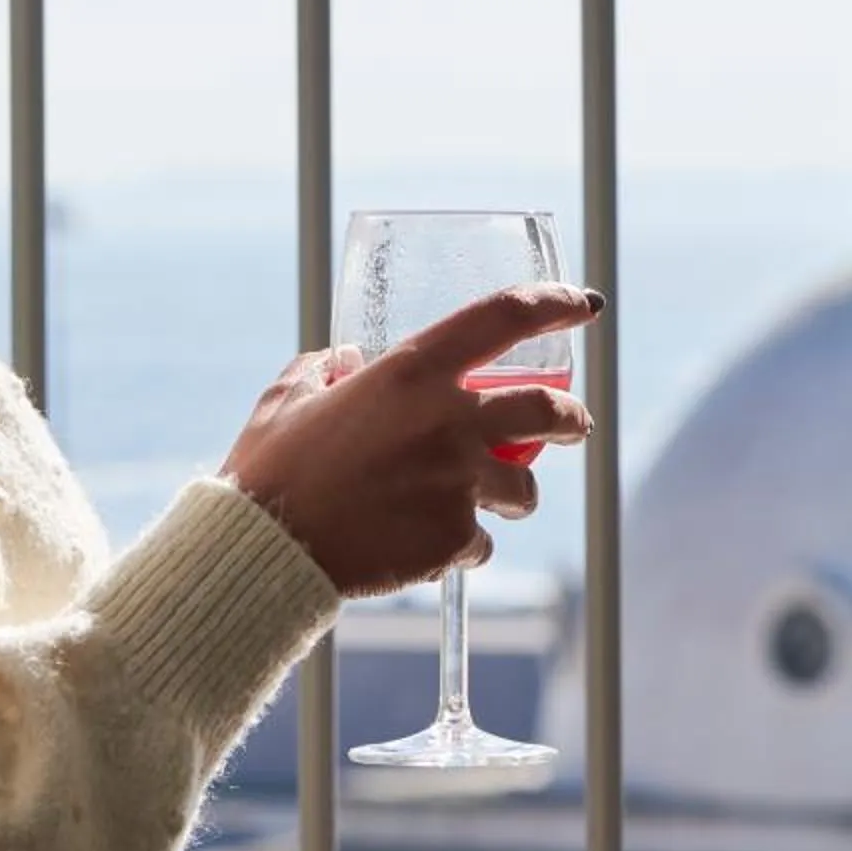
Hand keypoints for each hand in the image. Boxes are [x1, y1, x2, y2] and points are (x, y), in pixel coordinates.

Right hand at [221, 285, 598, 597]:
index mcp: (411, 371)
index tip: (582, 305)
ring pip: (523, 488)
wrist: (269, 546)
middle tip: (571, 423)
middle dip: (572, 418)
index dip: (552, 304)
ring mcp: (457, 482)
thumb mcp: (291, 394)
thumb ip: (326, 367)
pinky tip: (423, 543)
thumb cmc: (273, 465)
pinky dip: (460, 543)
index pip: (503, 318)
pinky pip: (479, 541)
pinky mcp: (454, 537)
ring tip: (481, 502)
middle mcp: (447, 420)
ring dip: (509, 493)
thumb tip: (346, 360)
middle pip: (550, 410)